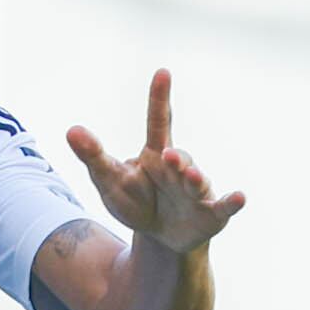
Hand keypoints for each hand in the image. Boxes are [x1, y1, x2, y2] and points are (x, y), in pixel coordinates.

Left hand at [65, 70, 247, 255]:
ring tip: (188, 176)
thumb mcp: (109, 180)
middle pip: (179, 157)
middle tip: (168, 156)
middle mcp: (179, 168)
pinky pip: (224, 207)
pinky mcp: (211, 214)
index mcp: (155, 156)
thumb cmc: (135, 202)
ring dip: (194, 179)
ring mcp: (197, 190)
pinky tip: (239, 197)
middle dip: (176, 158)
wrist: (160, 238)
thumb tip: (70, 130)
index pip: (158, 122)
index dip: (159, 98)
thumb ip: (94, 156)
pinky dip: (232, 202)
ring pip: (198, 181)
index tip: (162, 72)